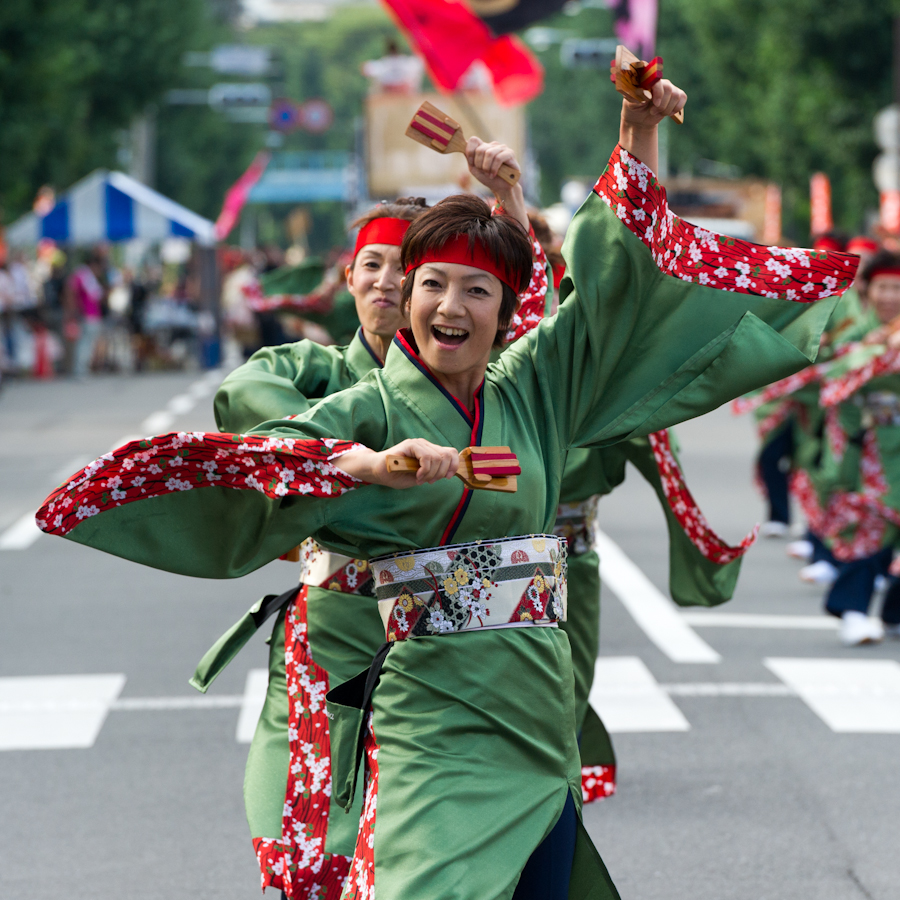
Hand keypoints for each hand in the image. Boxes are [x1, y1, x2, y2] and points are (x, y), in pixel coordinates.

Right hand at [334, 438, 459, 488]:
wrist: (377, 471)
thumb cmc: (397, 475)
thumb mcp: (419, 477)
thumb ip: (433, 474)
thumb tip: (446, 473)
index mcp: (430, 451)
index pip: (451, 453)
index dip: (454, 465)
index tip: (447, 477)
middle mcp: (426, 445)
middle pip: (447, 455)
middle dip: (441, 472)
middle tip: (430, 481)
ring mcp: (418, 443)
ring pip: (438, 457)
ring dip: (431, 473)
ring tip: (420, 479)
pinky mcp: (410, 445)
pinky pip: (426, 457)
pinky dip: (425, 470)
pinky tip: (417, 476)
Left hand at [465, 137, 528, 229]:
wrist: (503, 192)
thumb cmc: (489, 181)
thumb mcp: (475, 170)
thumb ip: (470, 156)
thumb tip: (469, 142)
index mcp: (486, 146)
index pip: (474, 142)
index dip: (470, 153)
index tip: (473, 166)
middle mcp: (496, 145)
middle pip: (481, 147)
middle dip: (479, 163)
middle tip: (484, 174)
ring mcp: (505, 149)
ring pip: (489, 151)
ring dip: (486, 166)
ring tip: (489, 175)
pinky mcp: (512, 156)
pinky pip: (500, 156)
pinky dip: (494, 167)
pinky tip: (494, 175)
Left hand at [621, 78, 686, 130]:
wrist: (639, 118)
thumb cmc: (634, 108)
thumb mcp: (631, 103)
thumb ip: (636, 97)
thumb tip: (645, 94)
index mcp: (649, 80)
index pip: (658, 80)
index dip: (658, 92)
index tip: (655, 103)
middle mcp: (661, 82)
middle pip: (669, 89)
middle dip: (662, 105)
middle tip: (652, 111)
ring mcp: (670, 88)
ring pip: (676, 96)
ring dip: (666, 109)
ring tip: (657, 112)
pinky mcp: (677, 95)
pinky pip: (682, 98)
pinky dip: (675, 109)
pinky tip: (667, 113)